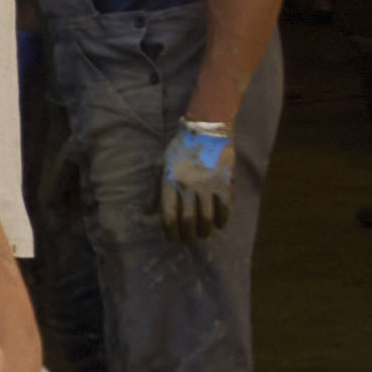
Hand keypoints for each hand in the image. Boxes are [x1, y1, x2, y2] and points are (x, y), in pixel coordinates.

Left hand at [156, 123, 240, 241]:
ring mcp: (207, 187)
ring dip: (204, 231)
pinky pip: (224, 209)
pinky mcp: (224, 184)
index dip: (170, 232)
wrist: (206, 131)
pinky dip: (222, 221)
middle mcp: (188, 187)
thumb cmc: (179, 149)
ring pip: (207, 219)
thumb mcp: (160, 166)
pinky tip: (218, 224)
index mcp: (169, 183)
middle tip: (187, 239)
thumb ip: (154, 192)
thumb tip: (146, 214)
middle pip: (188, 222)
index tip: (172, 238)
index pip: (168, 216)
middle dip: (187, 236)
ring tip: (202, 234)